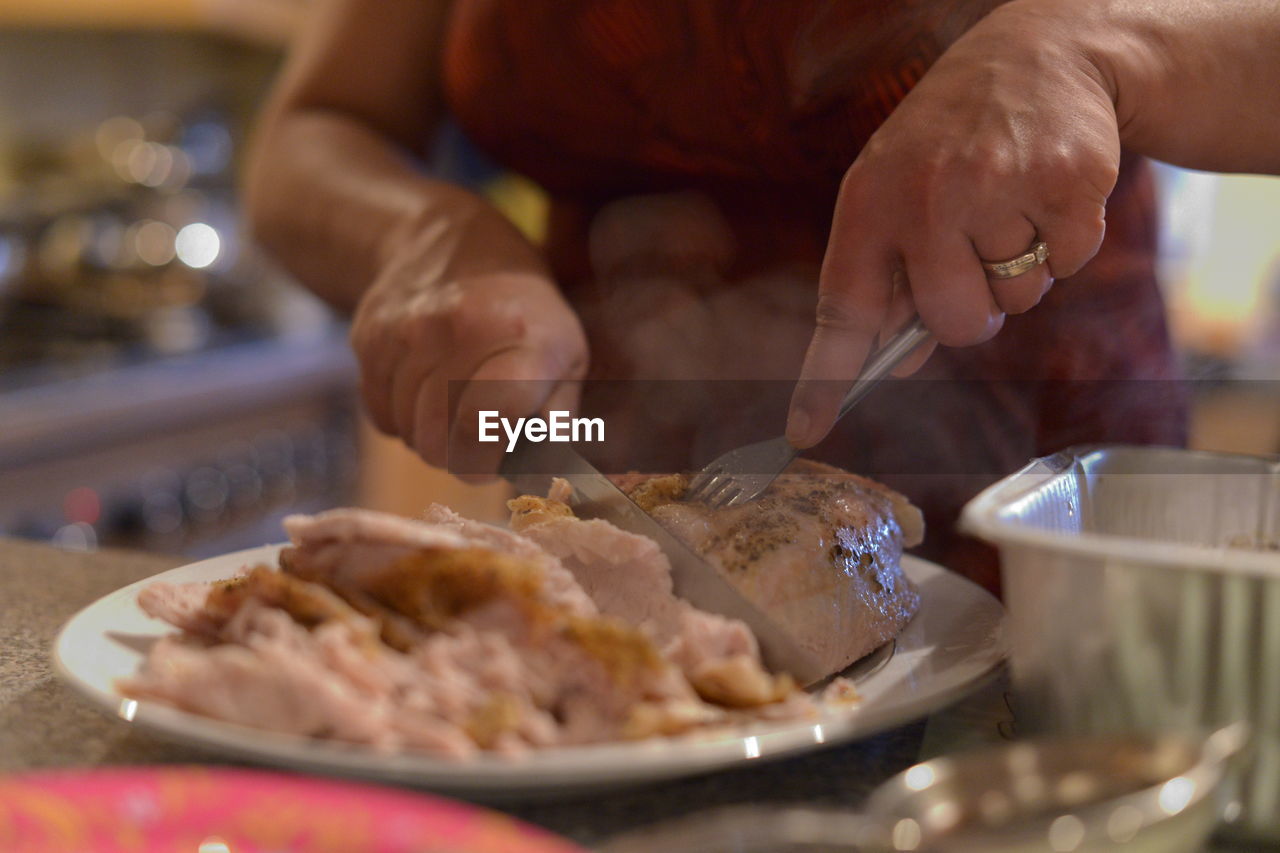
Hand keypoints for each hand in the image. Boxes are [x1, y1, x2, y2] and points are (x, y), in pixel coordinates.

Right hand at [352, 260, 588, 479]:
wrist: (449, 243)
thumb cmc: (525, 315)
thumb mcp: (566, 358)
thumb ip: (557, 423)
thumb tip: (540, 481)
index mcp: (522, 337)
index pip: (489, 420)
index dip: (489, 459)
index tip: (498, 459)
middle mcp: (457, 330)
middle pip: (438, 442)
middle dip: (461, 456)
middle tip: (481, 437)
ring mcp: (406, 333)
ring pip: (407, 433)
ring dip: (431, 436)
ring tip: (456, 403)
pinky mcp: (369, 339)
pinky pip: (380, 415)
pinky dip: (402, 417)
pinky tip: (425, 389)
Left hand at [787, 0, 1119, 447]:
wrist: (1042, 51)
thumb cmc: (955, 139)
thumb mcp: (898, 189)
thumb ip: (890, 274)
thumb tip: (898, 363)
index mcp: (869, 200)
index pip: (842, 307)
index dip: (825, 377)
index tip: (805, 431)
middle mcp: (926, 194)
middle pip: (954, 325)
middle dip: (971, 311)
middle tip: (975, 256)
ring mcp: (998, 187)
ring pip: (1015, 302)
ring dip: (1019, 271)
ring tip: (1009, 205)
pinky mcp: (1068, 184)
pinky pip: (1066, 266)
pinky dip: (1063, 245)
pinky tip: (1047, 194)